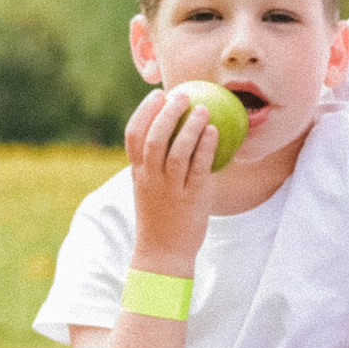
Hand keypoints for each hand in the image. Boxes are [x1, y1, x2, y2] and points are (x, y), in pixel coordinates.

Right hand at [124, 87, 217, 265]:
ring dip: (190, 127)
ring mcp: (170, 189)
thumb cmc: (161, 216)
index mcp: (138, 173)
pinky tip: (215, 132)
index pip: (133, 135)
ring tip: (203, 109)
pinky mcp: (192, 198)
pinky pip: (199, 168)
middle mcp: (151, 179)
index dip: (144, 111)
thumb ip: (157, 164)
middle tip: (182, 95)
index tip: (158, 94)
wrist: (163, 253)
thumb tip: (175, 134)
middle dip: (167, 113)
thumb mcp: (150, 187)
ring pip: (177, 152)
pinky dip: (206, 147)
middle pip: (154, 138)